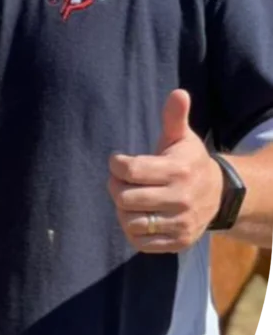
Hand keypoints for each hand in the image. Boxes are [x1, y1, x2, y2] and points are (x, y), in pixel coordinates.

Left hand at [107, 89, 223, 252]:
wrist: (219, 195)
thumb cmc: (189, 162)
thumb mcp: (183, 138)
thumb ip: (174, 117)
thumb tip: (178, 93)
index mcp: (178, 170)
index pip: (130, 170)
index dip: (115, 164)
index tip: (117, 160)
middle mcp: (181, 199)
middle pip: (125, 198)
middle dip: (115, 187)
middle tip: (119, 181)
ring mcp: (180, 223)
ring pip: (131, 222)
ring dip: (122, 210)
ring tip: (128, 199)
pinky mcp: (178, 242)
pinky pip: (140, 242)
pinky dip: (132, 230)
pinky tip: (137, 216)